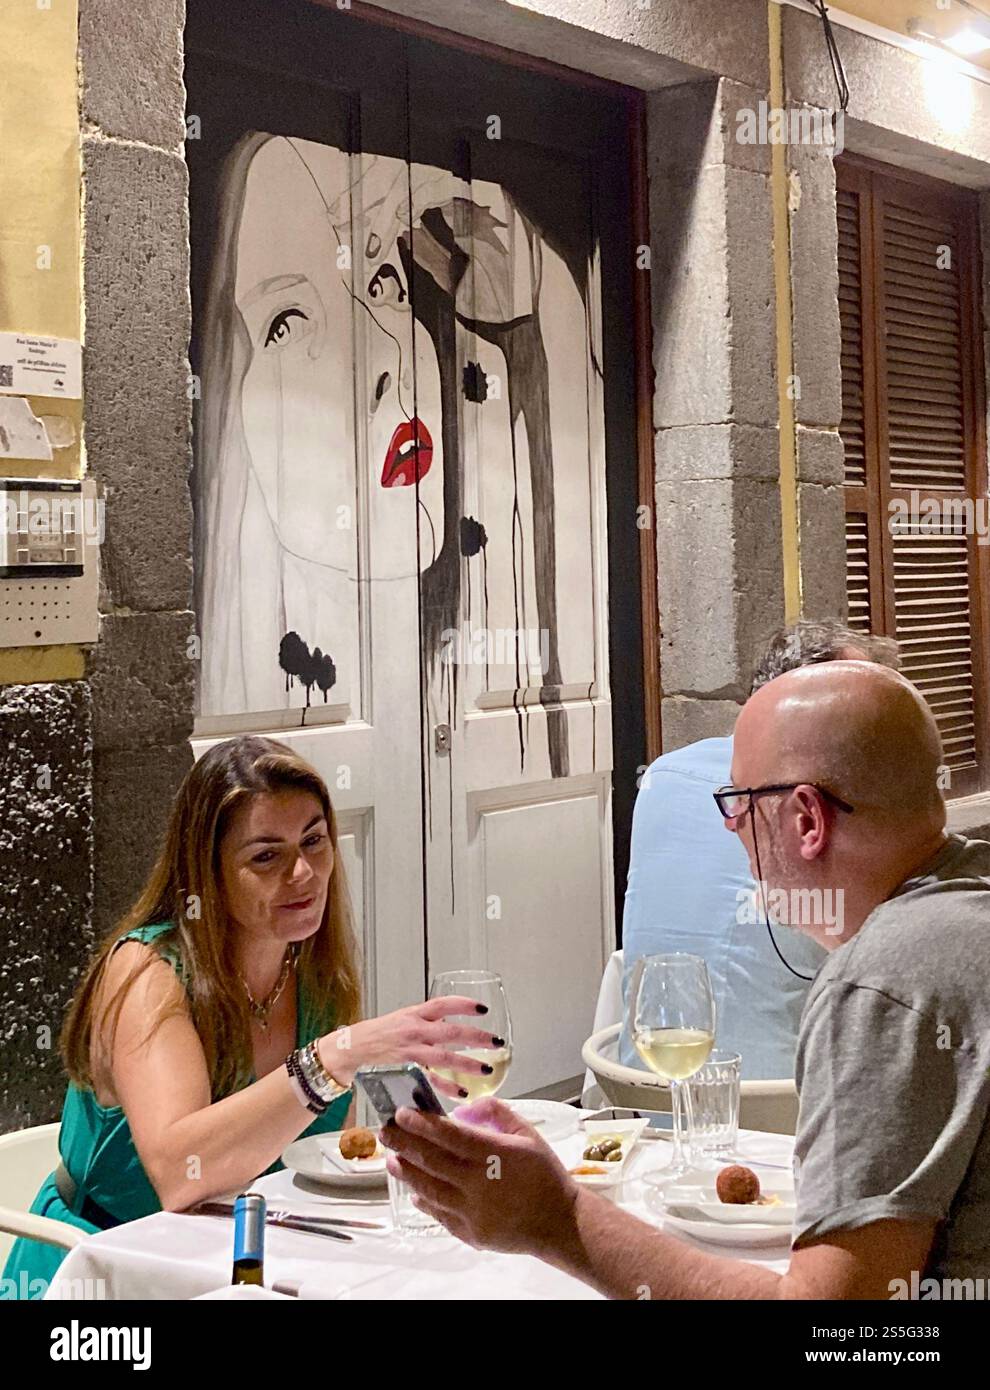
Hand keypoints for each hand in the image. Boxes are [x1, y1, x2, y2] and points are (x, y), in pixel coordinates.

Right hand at [317, 997, 502, 1097]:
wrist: (354, 1046)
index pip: (443, 1004)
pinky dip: (447, 1086)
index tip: (483, 1009)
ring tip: (487, 1068)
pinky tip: (463, 1092)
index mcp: (415, 1013)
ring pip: (444, 1057)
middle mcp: (415, 1029)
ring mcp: (411, 1051)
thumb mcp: (406, 1017)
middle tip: (497, 1041)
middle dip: (476, 1037)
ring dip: (467, 1063)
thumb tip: (455, 1024)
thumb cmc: (384, 1032)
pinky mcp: (407, 1069)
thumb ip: (429, 1021)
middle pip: (451, 1031)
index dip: (464, 1005)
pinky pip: (430, 1079)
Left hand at [381, 1096, 579, 1255]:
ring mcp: (473, 1211)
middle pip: (432, 1160)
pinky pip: (440, 1214)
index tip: (401, 1113)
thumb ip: (495, 1114)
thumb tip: (462, 1109)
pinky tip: (414, 1190)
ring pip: (430, 1188)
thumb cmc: (545, 1175)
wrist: (559, 1222)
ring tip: (392, 1159)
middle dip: (404, 1143)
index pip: (448, 1135)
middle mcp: (479, 1183)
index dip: (421, 1123)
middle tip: (385, 1132)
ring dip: (408, 1172)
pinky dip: (425, 1200)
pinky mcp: (471, 1233)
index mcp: (494, 1154)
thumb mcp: (527, 1134)